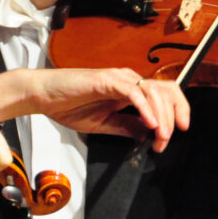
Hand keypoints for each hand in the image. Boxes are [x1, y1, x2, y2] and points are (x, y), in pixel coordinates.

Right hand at [0, 67, 189, 152]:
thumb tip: (147, 134)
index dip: (174, 114)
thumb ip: (126, 127)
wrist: (43, 96)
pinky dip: (146, 108)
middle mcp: (128, 80)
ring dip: (162, 116)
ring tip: (161, 136)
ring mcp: (119, 78)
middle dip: (174, 116)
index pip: (163, 96)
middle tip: (166, 141)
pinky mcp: (107, 80)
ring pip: (154, 92)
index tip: (171, 137)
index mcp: (129, 90)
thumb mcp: (103, 124)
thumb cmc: (67, 105)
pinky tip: (149, 124)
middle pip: (166, 91)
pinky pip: (134, 92)